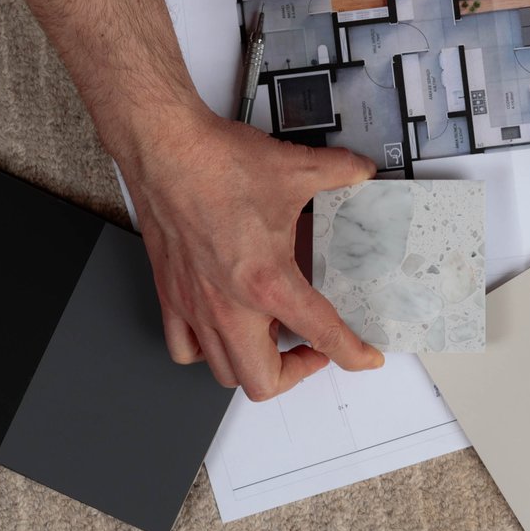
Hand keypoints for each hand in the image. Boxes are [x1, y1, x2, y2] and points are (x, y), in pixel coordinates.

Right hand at [121, 111, 384, 399]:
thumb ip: (340, 173)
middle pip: (262, 381)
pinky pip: (183, 348)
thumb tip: (360, 172)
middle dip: (295, 373)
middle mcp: (228, 305)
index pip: (322, 334)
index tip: (364, 358)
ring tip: (271, 337)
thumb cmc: (217, 163)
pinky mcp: (171, 295)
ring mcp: (195, 305)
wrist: (165, 149)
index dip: (352, 354)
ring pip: (222, 371)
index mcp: (267, 282)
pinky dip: (205, 352)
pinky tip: (222, 331)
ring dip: (253, 364)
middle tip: (311, 349)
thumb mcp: (297, 168)